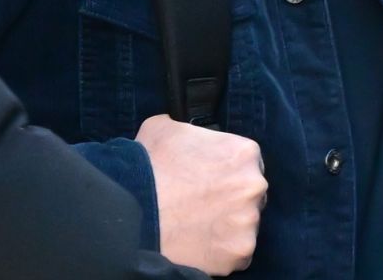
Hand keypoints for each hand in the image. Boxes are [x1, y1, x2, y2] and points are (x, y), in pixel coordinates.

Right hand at [136, 115, 265, 275]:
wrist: (128, 212)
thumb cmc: (146, 168)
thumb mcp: (165, 128)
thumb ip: (189, 129)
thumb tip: (186, 130)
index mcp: (244, 153)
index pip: (246, 163)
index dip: (226, 173)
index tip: (210, 182)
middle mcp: (254, 186)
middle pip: (250, 194)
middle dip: (230, 199)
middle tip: (202, 206)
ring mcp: (248, 221)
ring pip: (244, 224)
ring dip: (227, 226)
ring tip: (197, 227)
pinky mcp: (239, 251)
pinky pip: (238, 253)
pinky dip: (221, 251)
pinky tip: (199, 245)